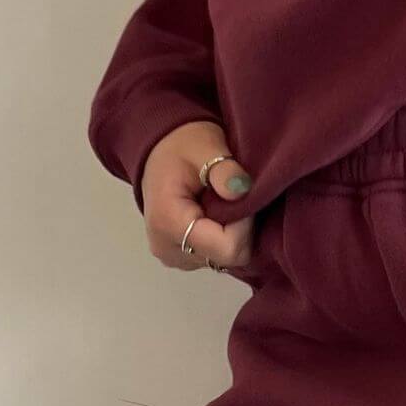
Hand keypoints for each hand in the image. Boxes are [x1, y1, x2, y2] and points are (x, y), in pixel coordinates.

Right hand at [142, 120, 255, 272]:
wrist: (160, 153)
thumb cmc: (181, 146)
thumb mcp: (205, 146)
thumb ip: (224, 169)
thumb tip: (241, 190)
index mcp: (169, 222)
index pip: (227, 248)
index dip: (245, 225)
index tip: (242, 197)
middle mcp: (167, 248)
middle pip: (227, 257)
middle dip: (241, 229)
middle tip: (234, 198)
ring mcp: (174, 258)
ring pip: (225, 260)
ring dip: (233, 234)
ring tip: (222, 203)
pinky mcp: (182, 258)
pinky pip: (216, 257)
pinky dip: (224, 238)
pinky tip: (217, 214)